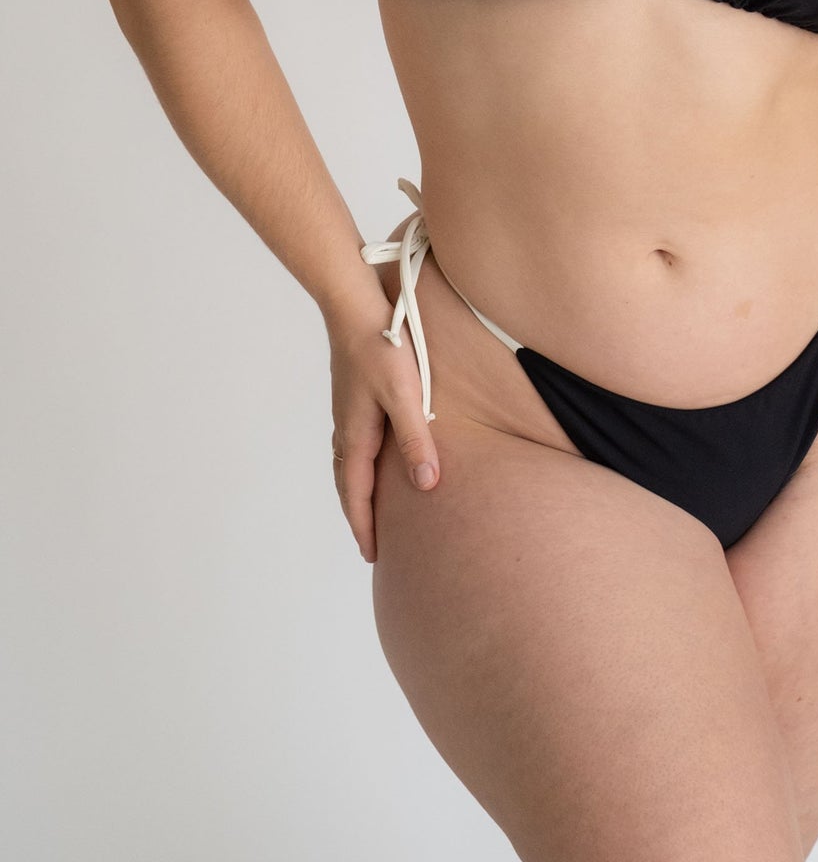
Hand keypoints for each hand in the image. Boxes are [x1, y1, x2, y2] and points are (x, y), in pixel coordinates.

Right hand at [327, 246, 440, 564]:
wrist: (354, 304)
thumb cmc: (382, 347)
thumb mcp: (405, 395)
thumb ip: (417, 439)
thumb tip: (427, 486)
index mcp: (355, 436)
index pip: (356, 495)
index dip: (365, 527)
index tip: (373, 556)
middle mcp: (346, 430)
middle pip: (348, 485)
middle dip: (359, 515)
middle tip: (372, 544)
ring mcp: (348, 413)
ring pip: (349, 464)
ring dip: (358, 491)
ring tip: (372, 510)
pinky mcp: (354, 397)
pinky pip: (354, 445)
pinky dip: (360, 467)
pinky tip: (376, 459)